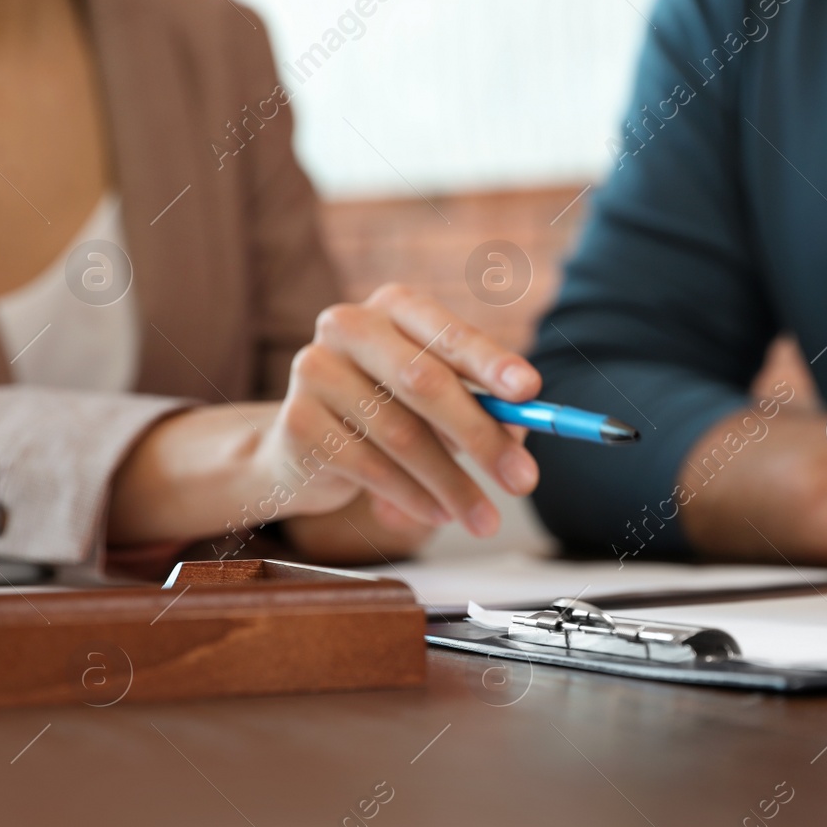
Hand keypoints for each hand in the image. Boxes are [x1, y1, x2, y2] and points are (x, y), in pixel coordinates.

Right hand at [256, 283, 538, 535]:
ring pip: (401, 434)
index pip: (450, 332)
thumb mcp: (438, 404)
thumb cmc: (387, 414)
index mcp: (394, 307)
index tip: (529, 392)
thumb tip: (522, 430)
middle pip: (425, 381)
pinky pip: (369, 466)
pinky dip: (413, 496)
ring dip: (453, 484)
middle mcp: (348, 326)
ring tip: (484, 519)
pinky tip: (438, 514)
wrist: (302, 445)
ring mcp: (315, 370)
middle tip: (524, 481)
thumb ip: (482, 408)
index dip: (491, 362)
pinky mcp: (296, 422)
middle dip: (481, 437)